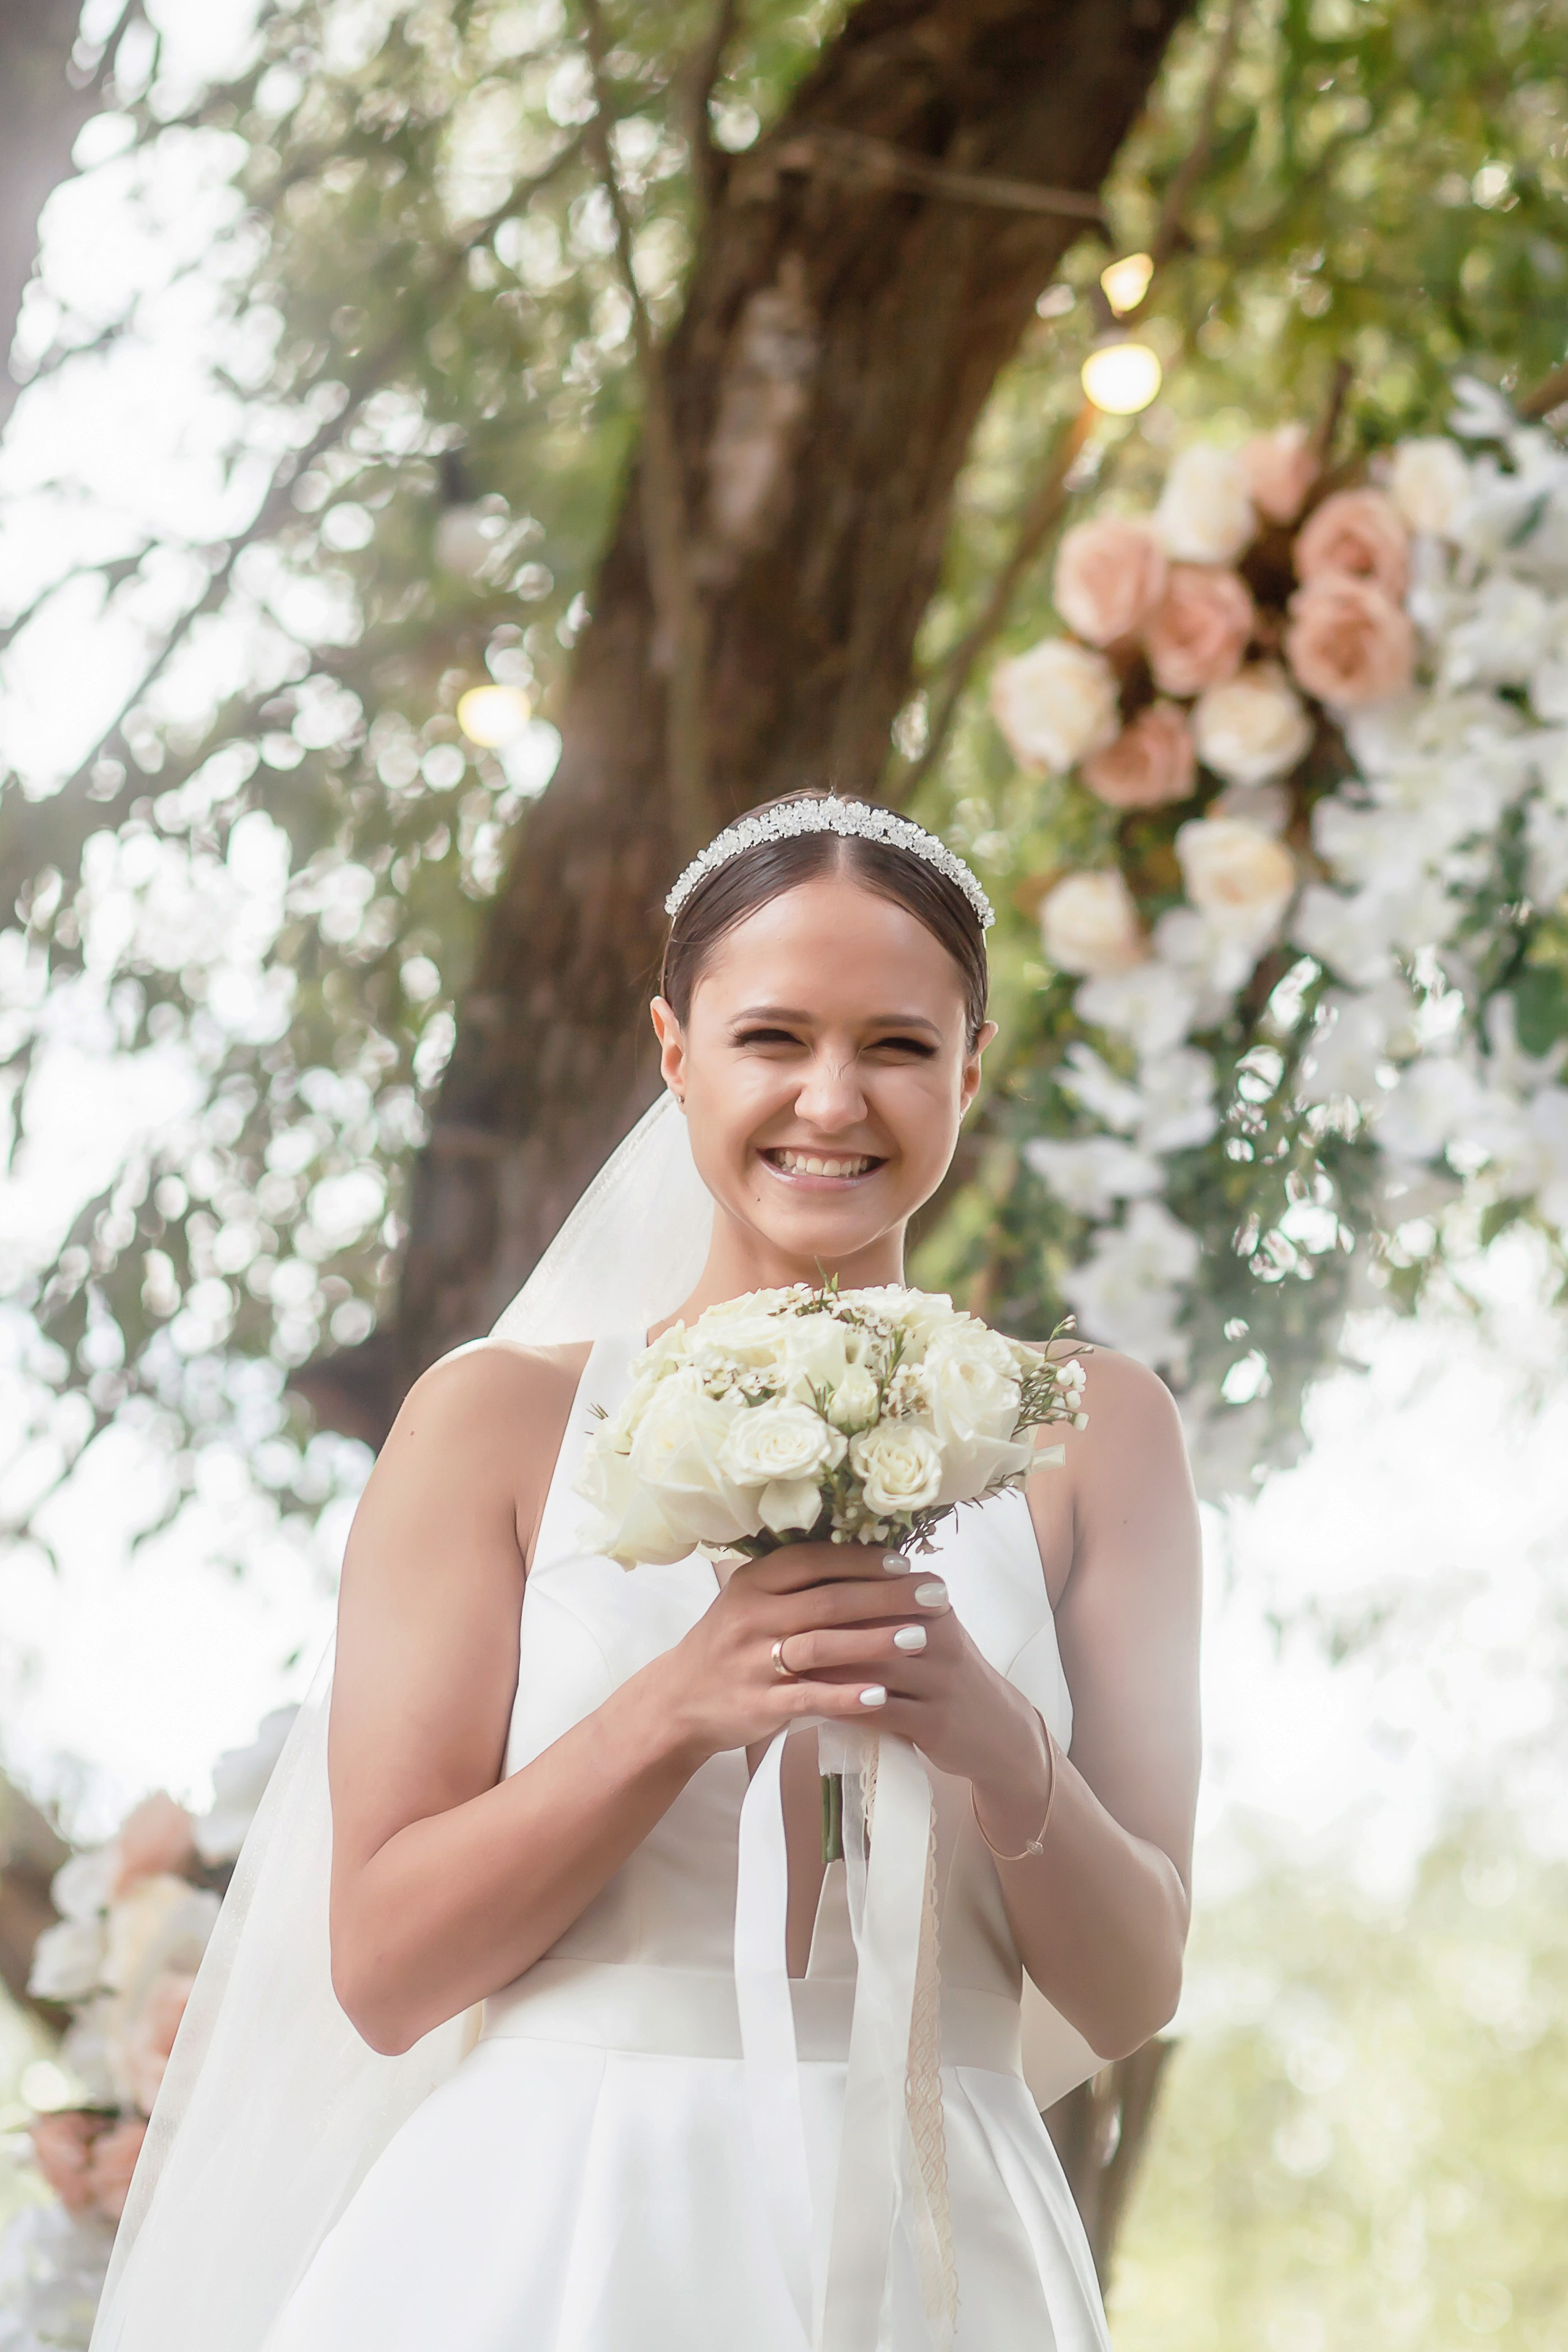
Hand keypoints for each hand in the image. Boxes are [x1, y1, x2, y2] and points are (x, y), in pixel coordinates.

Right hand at [651, 1541, 955, 1763]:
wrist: (680, 1700)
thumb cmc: (729, 1643)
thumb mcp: (749, 1600)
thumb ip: (796, 1582)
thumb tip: (867, 1559)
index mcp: (753, 1582)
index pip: (814, 1561)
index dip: (862, 1560)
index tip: (906, 1562)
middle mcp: (752, 1616)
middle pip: (828, 1600)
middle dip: (887, 1596)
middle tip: (935, 1595)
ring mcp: (754, 1661)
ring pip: (821, 1645)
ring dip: (874, 1641)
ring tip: (920, 1639)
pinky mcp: (759, 1703)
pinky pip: (809, 1697)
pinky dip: (846, 1696)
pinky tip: (882, 1696)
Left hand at [768, 1553, 1053, 1836]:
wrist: (999, 1732)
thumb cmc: (949, 1675)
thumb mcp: (931, 1630)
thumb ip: (889, 1603)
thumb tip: (826, 1571)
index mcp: (935, 1607)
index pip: (877, 1584)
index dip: (831, 1582)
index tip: (785, 1583)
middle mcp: (940, 1638)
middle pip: (870, 1622)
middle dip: (820, 1622)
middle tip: (771, 1620)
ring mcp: (939, 1682)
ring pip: (870, 1667)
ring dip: (823, 1666)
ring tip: (779, 1661)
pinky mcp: (934, 1723)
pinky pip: (878, 1712)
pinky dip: (841, 1705)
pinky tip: (808, 1704)